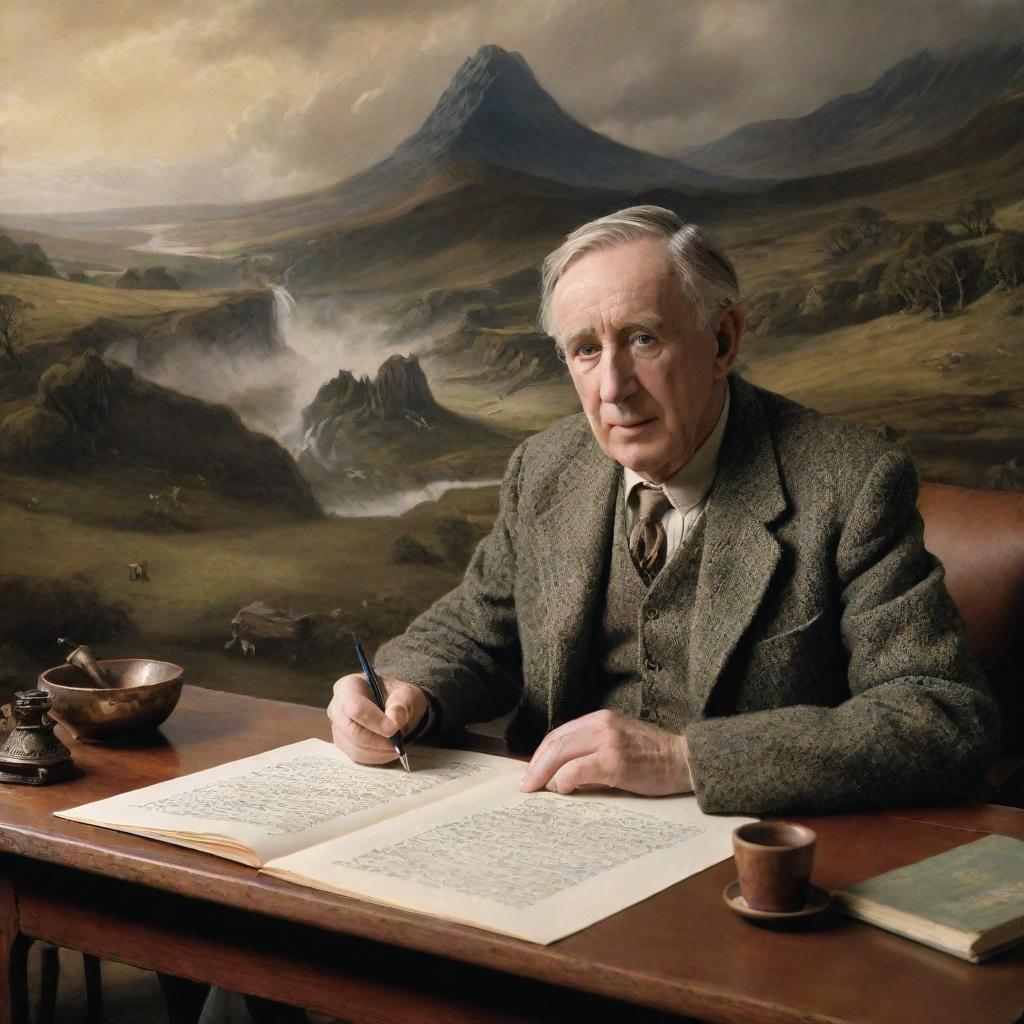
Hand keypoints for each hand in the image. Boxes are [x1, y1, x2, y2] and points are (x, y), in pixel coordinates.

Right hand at [327, 673, 427, 764]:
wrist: (396, 708)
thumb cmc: (397, 697)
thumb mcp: (406, 694)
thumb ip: (401, 705)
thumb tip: (394, 721)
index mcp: (349, 686)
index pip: (355, 708)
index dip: (375, 721)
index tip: (395, 728)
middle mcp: (337, 706)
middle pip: (352, 731)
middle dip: (378, 740)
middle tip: (398, 743)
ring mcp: (337, 726)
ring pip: (354, 748)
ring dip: (379, 752)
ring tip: (396, 746)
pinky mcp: (343, 743)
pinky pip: (357, 757)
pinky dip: (376, 757)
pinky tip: (389, 751)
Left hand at [519, 709, 693, 796]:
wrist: (684, 761)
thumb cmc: (652, 757)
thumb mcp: (619, 741)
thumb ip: (592, 749)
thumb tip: (562, 773)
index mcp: (600, 719)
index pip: (559, 734)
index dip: (541, 754)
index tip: (532, 771)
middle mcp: (601, 725)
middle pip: (555, 743)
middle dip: (535, 766)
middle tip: (526, 786)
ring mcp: (607, 742)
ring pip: (560, 754)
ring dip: (544, 775)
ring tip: (540, 791)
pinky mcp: (614, 762)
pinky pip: (577, 770)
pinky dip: (563, 780)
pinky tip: (562, 789)